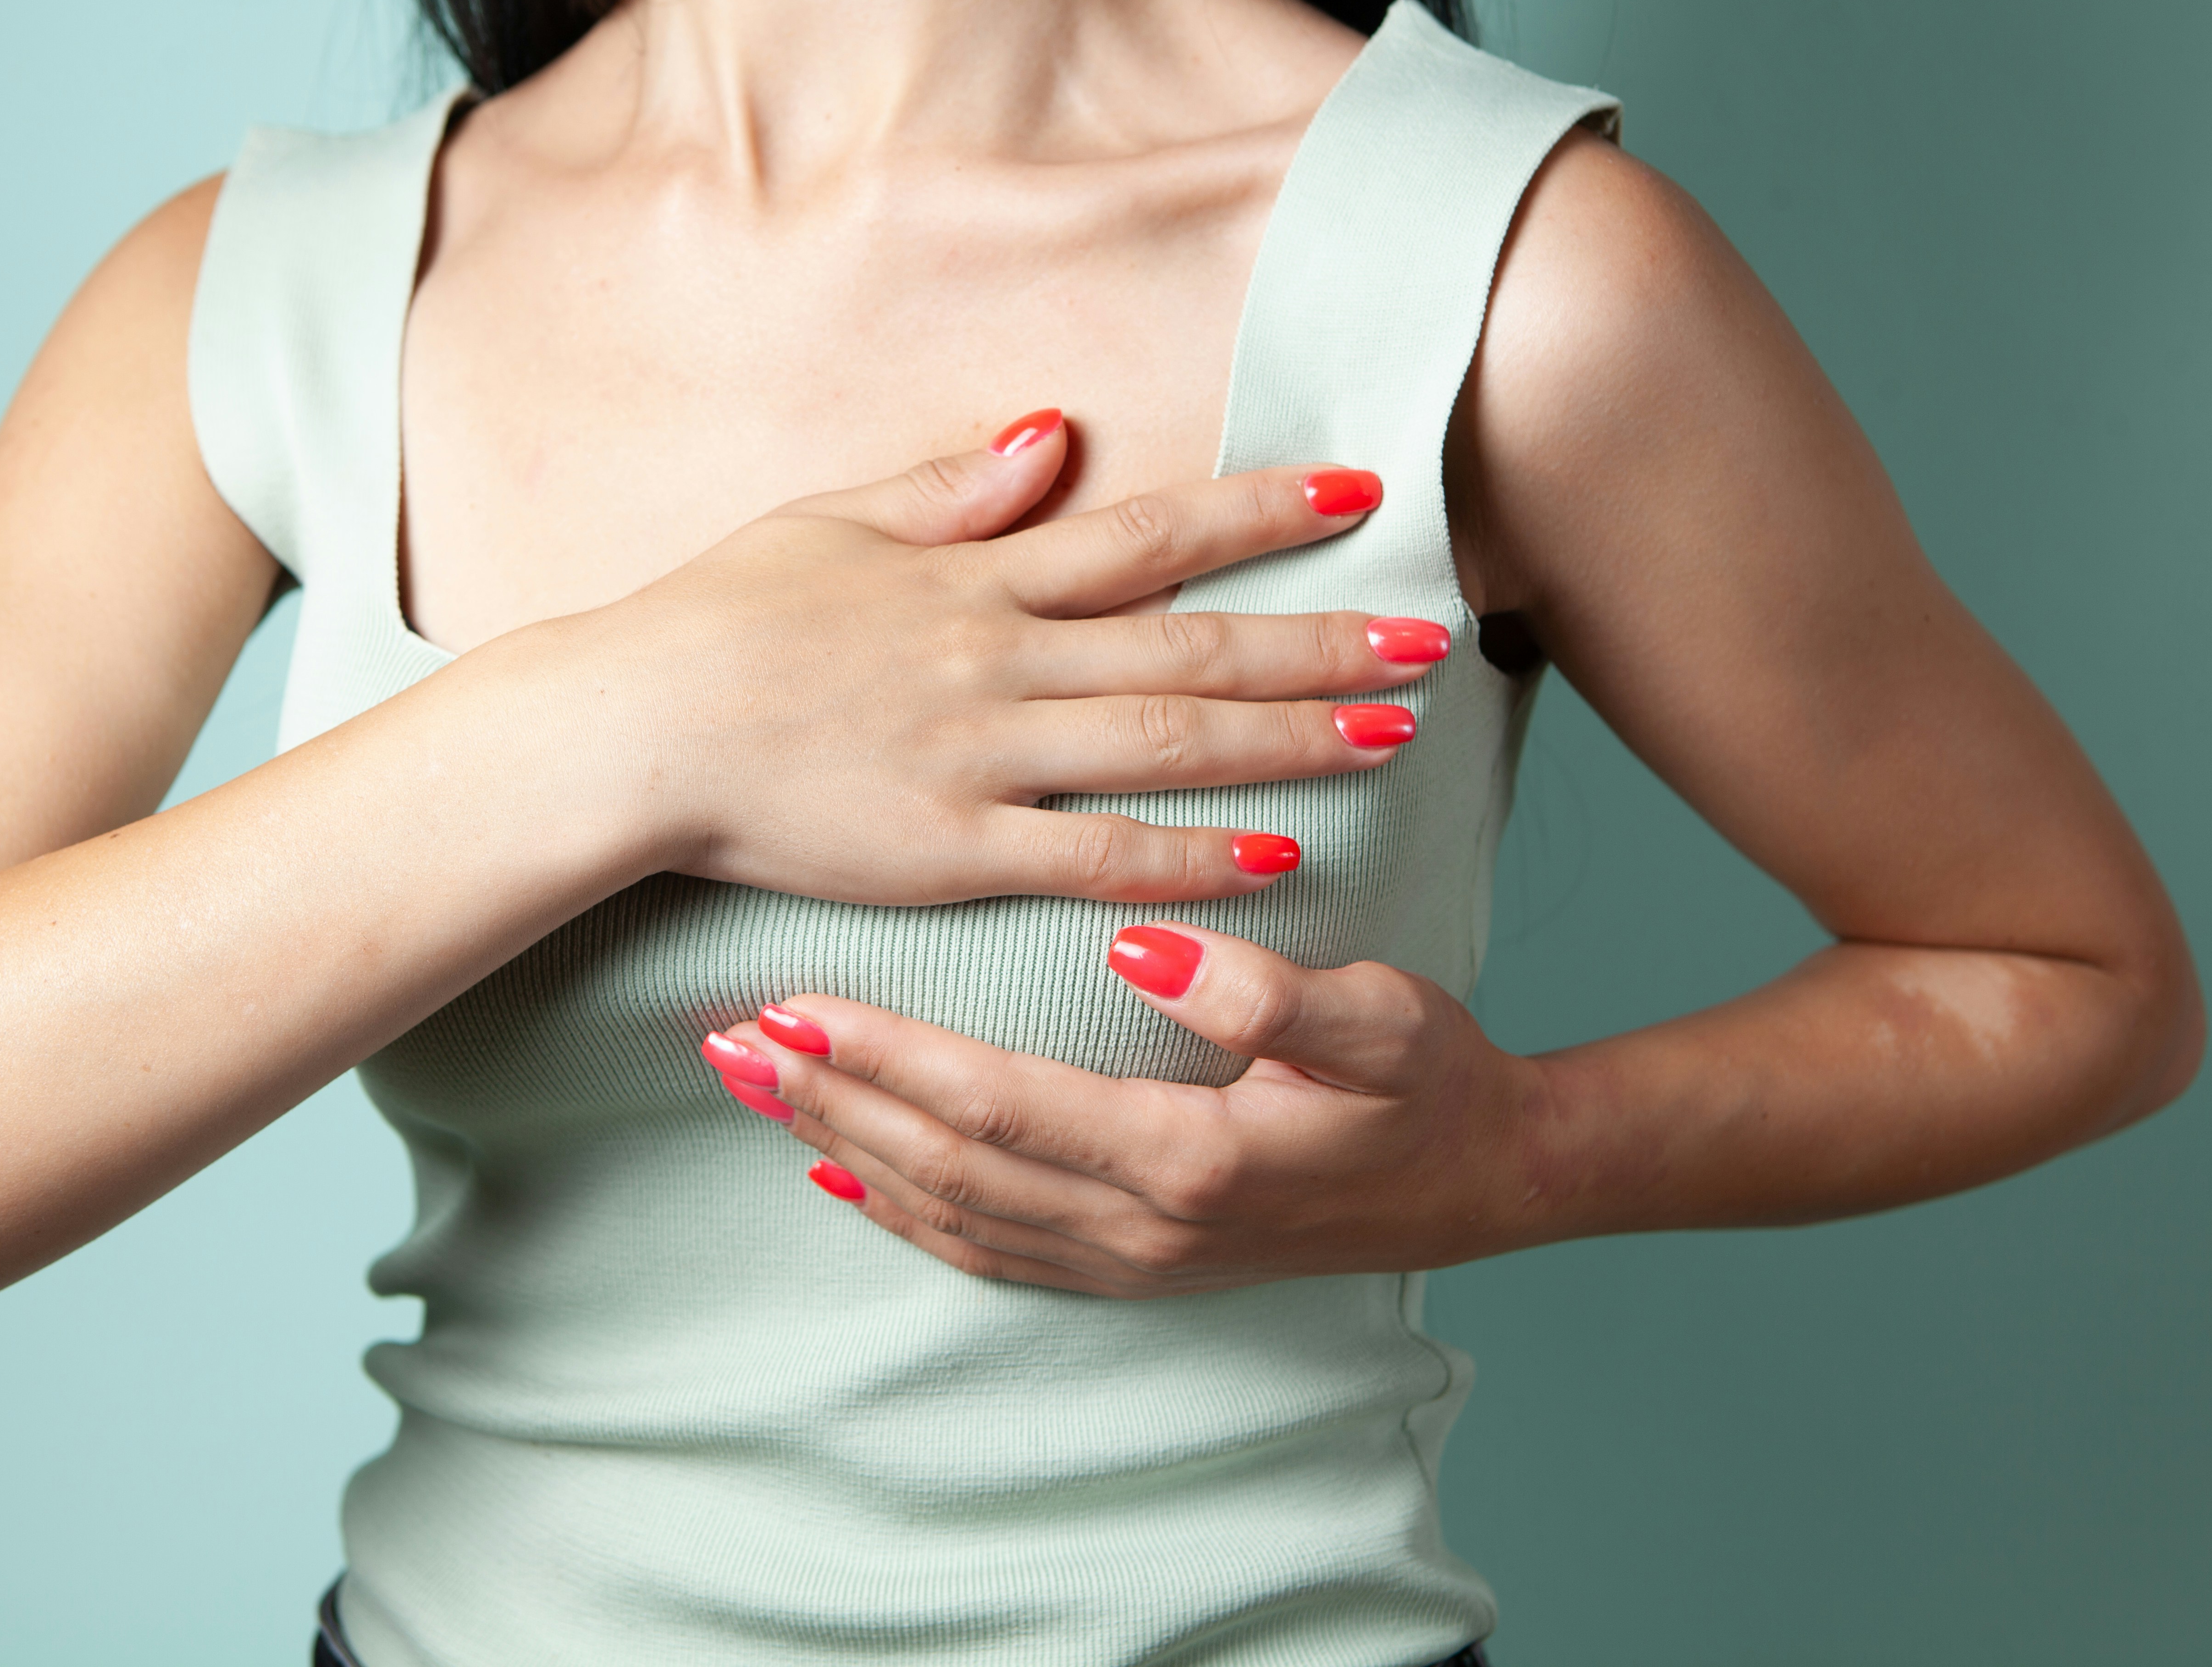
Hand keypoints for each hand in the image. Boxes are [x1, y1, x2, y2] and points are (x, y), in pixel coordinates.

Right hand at [504, 412, 1452, 906]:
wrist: (625, 731)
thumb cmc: (717, 621)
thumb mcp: (830, 522)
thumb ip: (950, 487)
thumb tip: (1052, 434)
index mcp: (977, 579)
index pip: (1149, 532)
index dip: (1262, 509)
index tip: (1361, 486)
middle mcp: (999, 661)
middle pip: (1190, 644)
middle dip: (1319, 640)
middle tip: (1432, 639)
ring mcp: (979, 758)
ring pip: (1165, 745)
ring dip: (1287, 740)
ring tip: (1393, 734)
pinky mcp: (949, 851)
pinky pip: (1092, 854)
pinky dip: (1187, 856)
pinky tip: (1276, 855)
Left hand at [697, 921, 1554, 1295]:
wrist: (1482, 1183)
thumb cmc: (1429, 1085)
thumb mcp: (1380, 1022)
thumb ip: (1269, 992)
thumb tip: (1144, 947)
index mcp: (1185, 1156)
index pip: (994, 1103)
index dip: (887, 1058)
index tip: (797, 1007)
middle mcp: (1139, 1224)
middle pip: (944, 1163)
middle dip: (830, 1100)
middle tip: (729, 1042)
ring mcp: (1131, 1258)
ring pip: (949, 1210)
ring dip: (845, 1148)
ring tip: (759, 1089)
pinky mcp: (1134, 1264)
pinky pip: (990, 1249)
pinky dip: (904, 1214)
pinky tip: (845, 1177)